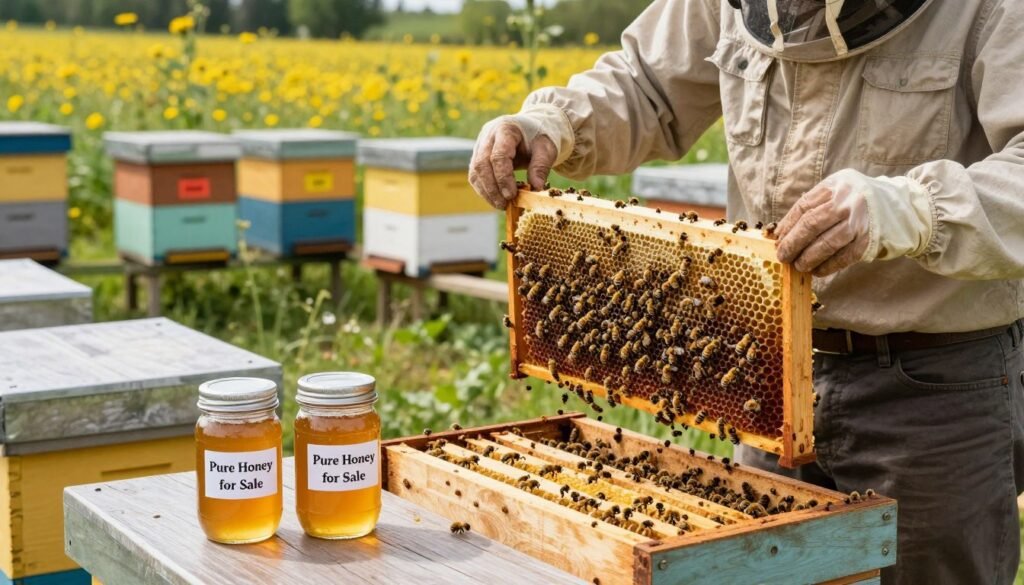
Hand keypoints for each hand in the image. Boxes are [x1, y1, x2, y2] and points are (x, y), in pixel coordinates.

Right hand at [469, 116, 557, 208]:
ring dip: (487, 191)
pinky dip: (484, 189)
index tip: (512, 195)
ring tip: (501, 205)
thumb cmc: (539, 138)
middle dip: (492, 188)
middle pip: (482, 164)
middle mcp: (488, 135)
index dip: (503, 178)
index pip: (498, 155)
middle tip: (505, 204)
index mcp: (506, 128)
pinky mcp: (478, 155)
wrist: (531, 129)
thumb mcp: (546, 149)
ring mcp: (480, 144)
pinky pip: (475, 175)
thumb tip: (536, 188)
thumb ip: (541, 167)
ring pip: (475, 171)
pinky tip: (496, 199)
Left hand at [775, 169, 932, 275]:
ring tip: (798, 265)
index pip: (804, 206)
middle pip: (811, 224)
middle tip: (782, 256)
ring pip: (826, 243)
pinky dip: (828, 265)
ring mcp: (861, 220)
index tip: (777, 239)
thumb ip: (818, 205)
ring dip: (808, 257)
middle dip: (793, 243)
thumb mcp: (841, 191)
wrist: (904, 207)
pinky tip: (818, 270)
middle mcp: (849, 201)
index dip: (787, 225)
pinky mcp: (870, 239)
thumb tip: (785, 231)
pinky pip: (843, 257)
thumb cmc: (862, 202)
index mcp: (837, 185)